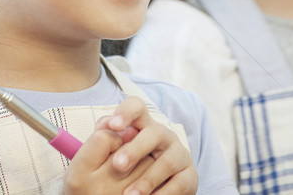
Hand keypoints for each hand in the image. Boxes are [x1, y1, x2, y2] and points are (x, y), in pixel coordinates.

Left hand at [64, 96, 196, 194]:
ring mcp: (179, 154)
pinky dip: (163, 194)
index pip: (137, 107)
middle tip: (117, 165)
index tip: (113, 125)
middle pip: (154, 132)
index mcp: (143, 124)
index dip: (126, 112)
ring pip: (167, 161)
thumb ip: (107, 137)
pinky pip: (179, 183)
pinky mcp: (189, 176)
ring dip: (147, 179)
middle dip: (135, 149)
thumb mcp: (116, 151)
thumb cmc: (129, 167)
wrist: (152, 189)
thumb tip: (103, 125)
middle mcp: (164, 135)